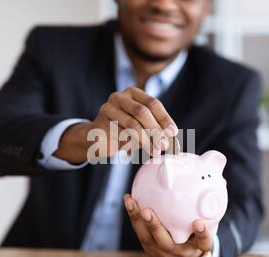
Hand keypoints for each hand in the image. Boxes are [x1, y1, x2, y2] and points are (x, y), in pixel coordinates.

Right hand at [55, 87, 177, 163]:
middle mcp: (118, 97)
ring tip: (155, 151)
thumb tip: (172, 136)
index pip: (152, 103)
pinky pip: (120, 135)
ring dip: (147, 140)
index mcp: (132, 93)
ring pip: (132, 125)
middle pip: (142, 112)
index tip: (173, 133)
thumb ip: (154, 126)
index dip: (164, 118)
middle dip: (156, 130)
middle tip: (165, 144)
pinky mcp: (100, 125)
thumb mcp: (140, 124)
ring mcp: (107, 109)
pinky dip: (133, 145)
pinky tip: (137, 152)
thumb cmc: (123, 130)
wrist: (95, 137)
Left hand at [123, 194, 212, 256]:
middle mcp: (179, 252)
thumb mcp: (209, 220)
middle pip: (166, 243)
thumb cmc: (198, 230)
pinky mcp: (149, 248)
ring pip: (147, 238)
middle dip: (155, 227)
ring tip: (131, 201)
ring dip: (137, 220)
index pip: (203, 243)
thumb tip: (220, 174)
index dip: (201, 235)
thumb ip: (212, 200)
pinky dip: (133, 216)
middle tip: (147, 211)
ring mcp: (162, 252)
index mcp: (198, 247)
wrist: (185, 254)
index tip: (198, 223)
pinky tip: (129, 199)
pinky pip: (139, 232)